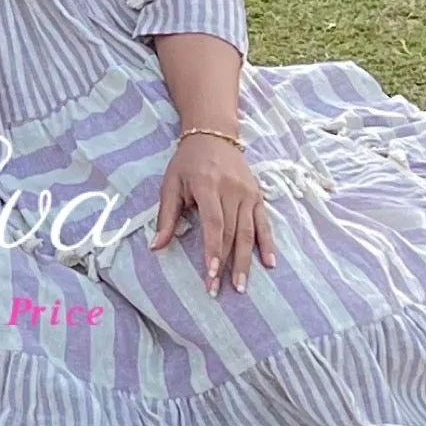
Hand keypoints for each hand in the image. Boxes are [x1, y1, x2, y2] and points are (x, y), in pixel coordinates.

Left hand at [154, 132, 274, 293]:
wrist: (213, 134)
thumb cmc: (188, 162)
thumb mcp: (171, 183)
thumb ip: (166, 216)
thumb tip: (156, 247)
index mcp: (208, 186)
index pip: (214, 224)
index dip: (213, 250)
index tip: (211, 274)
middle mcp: (231, 190)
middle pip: (231, 233)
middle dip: (226, 264)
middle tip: (221, 290)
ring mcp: (248, 193)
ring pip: (249, 232)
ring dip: (246, 261)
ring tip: (242, 286)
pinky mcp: (257, 195)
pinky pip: (264, 223)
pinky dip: (268, 244)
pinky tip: (269, 263)